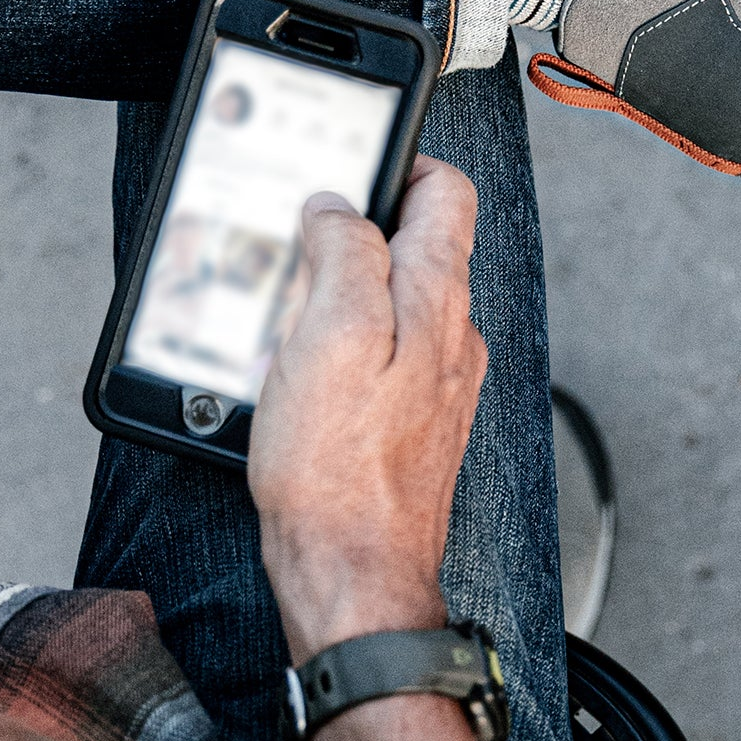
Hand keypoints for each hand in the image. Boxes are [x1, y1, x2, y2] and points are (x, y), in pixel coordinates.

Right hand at [249, 158, 485, 662]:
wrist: (353, 578)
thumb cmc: (338, 471)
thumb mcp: (329, 336)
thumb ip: (344, 254)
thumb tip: (337, 207)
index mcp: (437, 298)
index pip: (446, 190)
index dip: (397, 161)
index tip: (346, 165)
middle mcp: (451, 335)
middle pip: (418, 242)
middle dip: (360, 227)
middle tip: (299, 242)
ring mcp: (437, 382)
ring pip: (397, 300)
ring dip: (347, 289)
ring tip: (290, 309)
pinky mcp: (413, 423)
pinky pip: (383, 355)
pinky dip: (345, 345)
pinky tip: (302, 370)